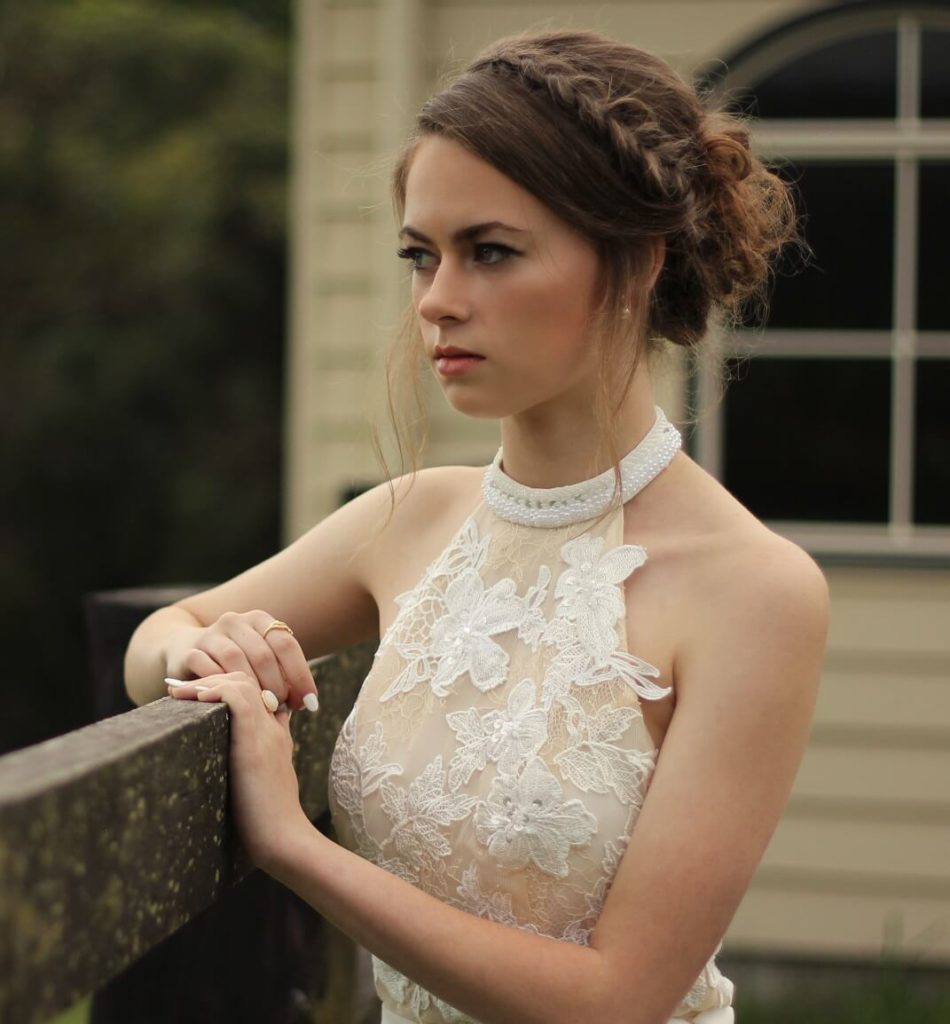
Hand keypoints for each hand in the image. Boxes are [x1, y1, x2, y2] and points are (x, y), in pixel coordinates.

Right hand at [165, 609, 318, 711]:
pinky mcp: (188, 651)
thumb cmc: (235, 662)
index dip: (300, 675)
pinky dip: (221, 686)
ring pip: (235, 660)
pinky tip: (231, 702)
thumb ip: (283, 674)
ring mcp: (211, 634)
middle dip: (277, 686)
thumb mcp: (260, 660)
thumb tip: (308, 701)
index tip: (310, 702)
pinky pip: (206, 667)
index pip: (286, 644)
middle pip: (263, 655)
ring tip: (262, 708)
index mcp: (260, 620)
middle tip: (282, 709)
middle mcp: (236, 621)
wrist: (184, 649)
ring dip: (252, 688)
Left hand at [167, 672, 311, 867]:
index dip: (225, 687)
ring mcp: (267, 732)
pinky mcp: (255, 741)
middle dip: (212, 679)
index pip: (256, 693)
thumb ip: (252, 766)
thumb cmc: (268, 821)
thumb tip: (230, 764)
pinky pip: (237, 697)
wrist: (284, 838)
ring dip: (207, 681)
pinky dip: (214, 690)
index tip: (196, 696)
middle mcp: (273, 727)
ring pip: (242, 682)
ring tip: (180, 691)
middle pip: (248, 680)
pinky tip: (194, 698)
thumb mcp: (263, 784)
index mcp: (276, 735)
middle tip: (182, 691)